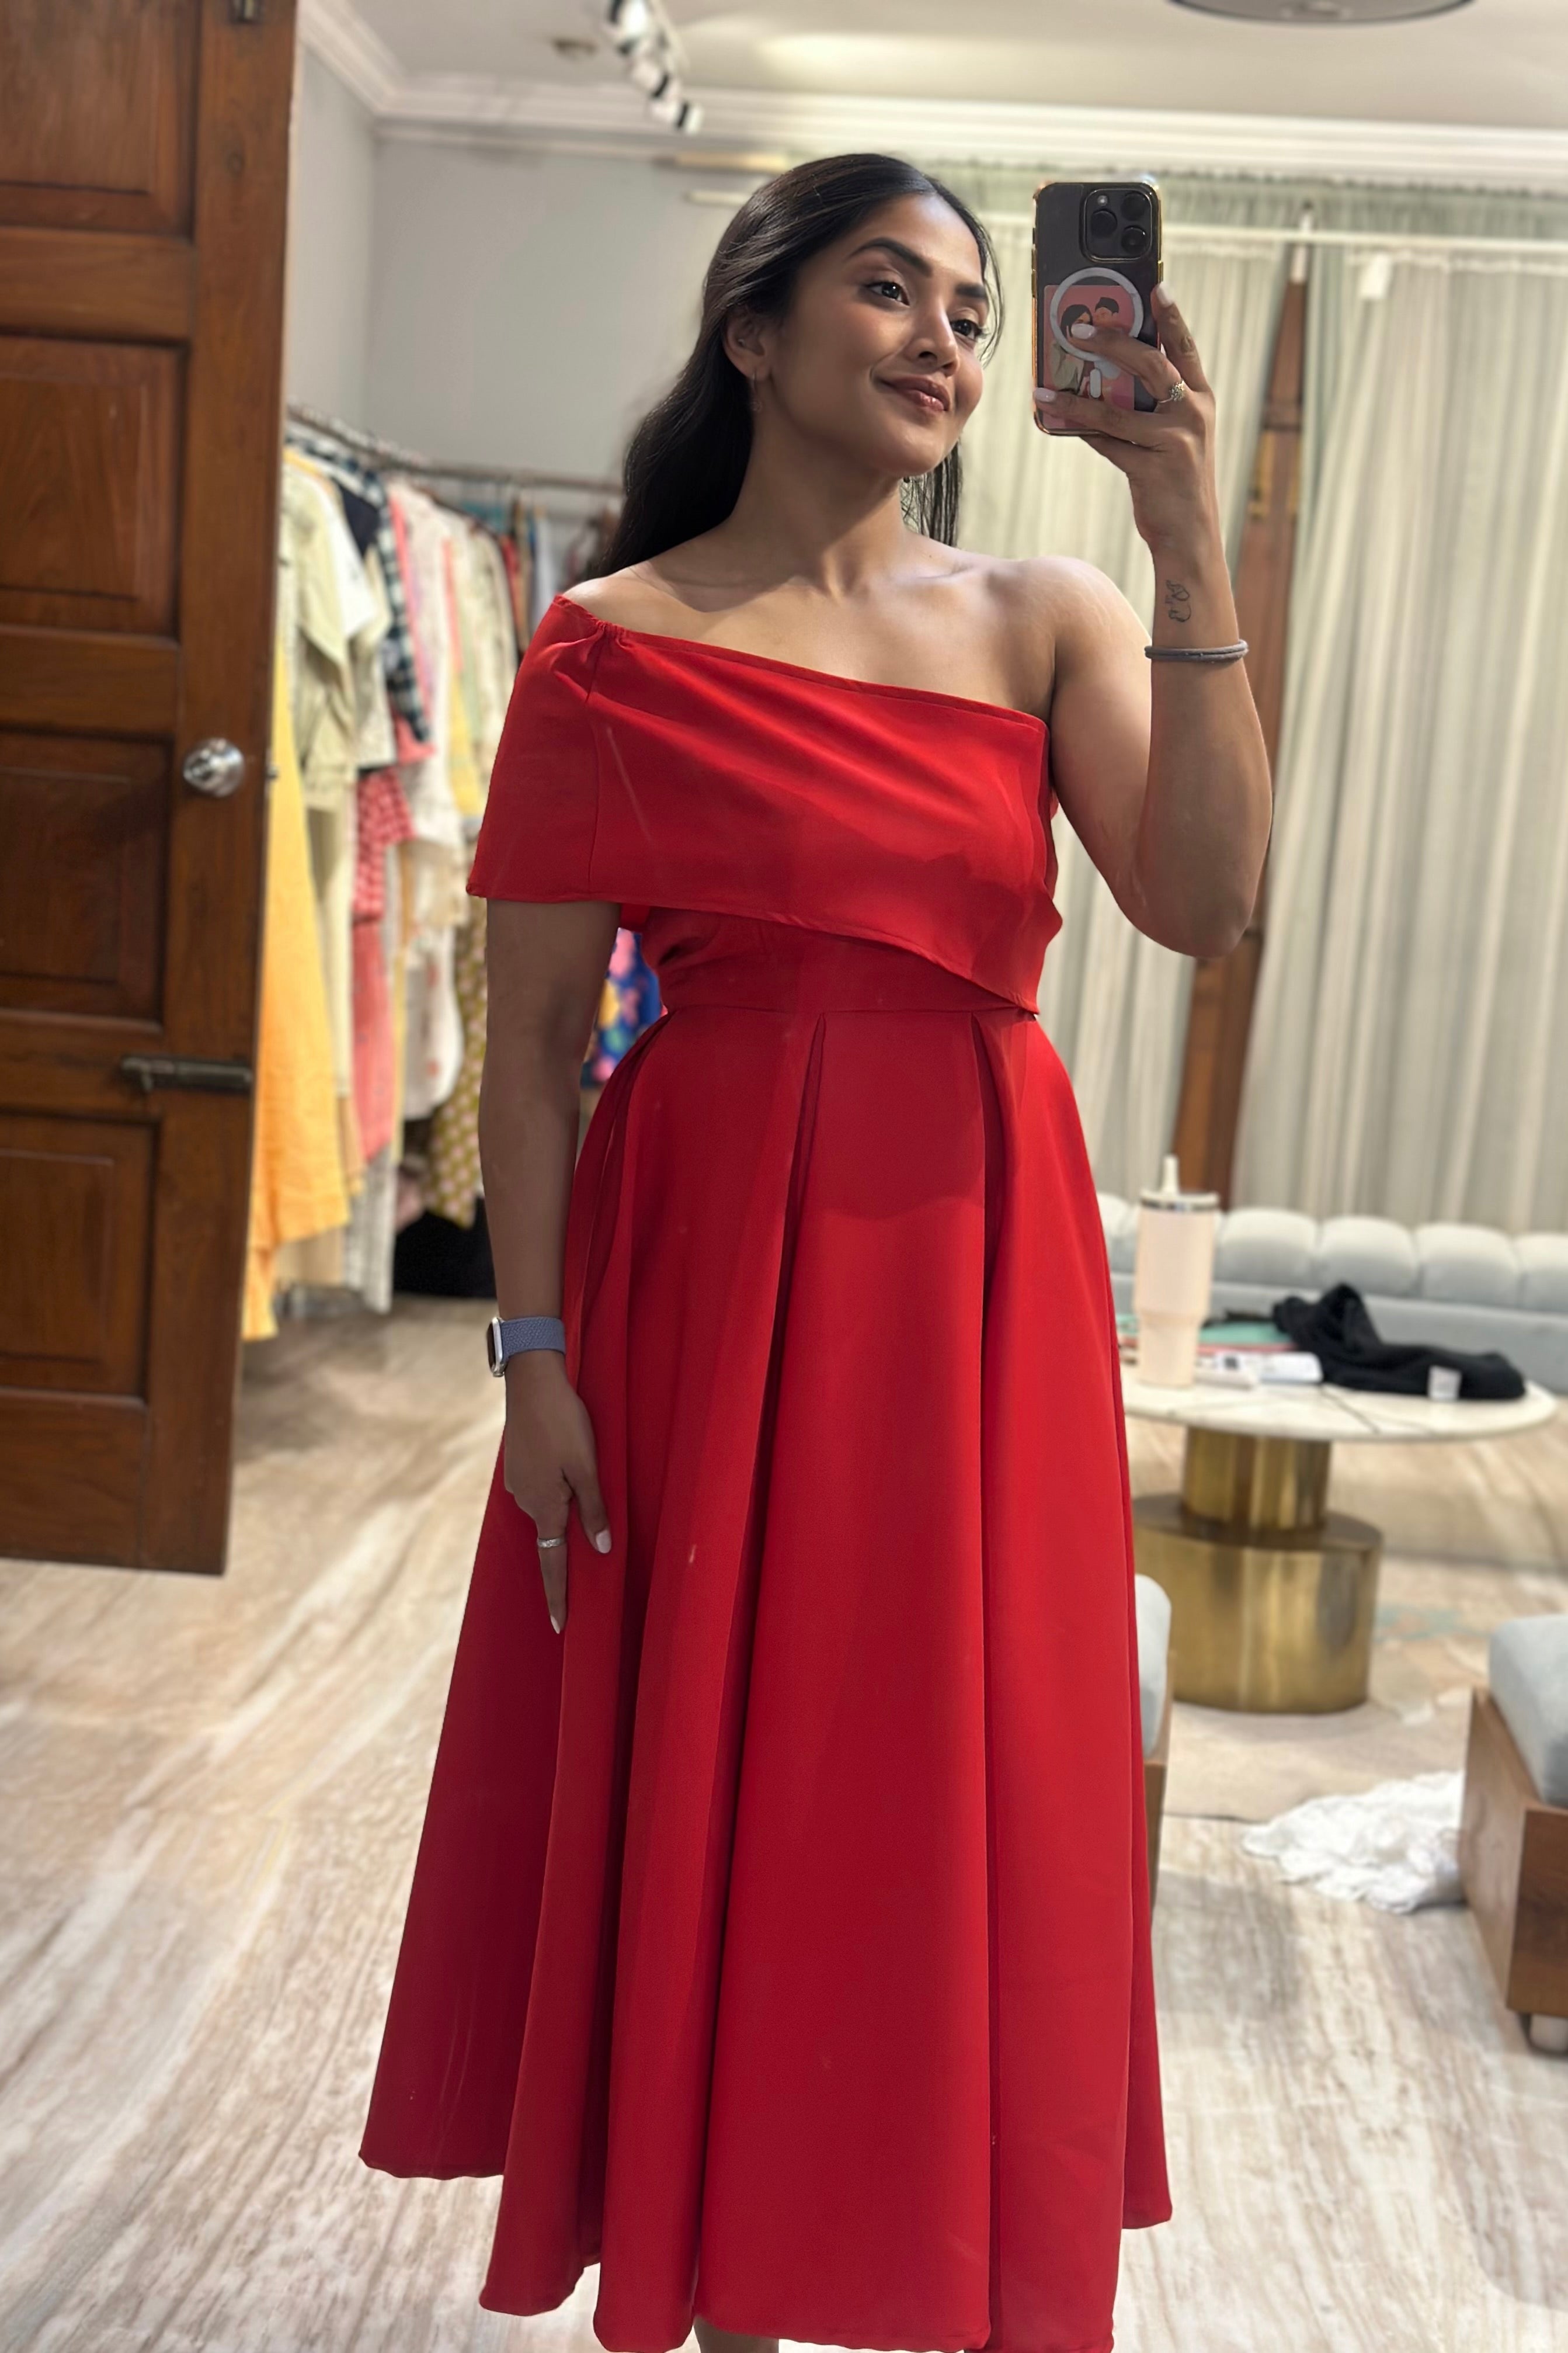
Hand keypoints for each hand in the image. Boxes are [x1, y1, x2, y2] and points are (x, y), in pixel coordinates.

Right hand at [502, 1350, 611, 1634]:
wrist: (531, 1381)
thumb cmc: (564, 1422)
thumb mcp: (587, 1466)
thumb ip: (593, 1509)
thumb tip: (600, 1548)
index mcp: (544, 1506)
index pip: (553, 1563)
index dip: (558, 1595)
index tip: (559, 1626)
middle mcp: (526, 1500)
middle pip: (552, 1534)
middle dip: (567, 1544)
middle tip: (590, 1542)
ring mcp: (519, 1483)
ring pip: (548, 1506)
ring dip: (564, 1504)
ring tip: (581, 1478)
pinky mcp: (519, 1466)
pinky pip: (541, 1488)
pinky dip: (556, 1487)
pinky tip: (566, 1465)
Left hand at [1032, 283, 1219, 553]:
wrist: (1191, 537)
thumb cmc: (1176, 483)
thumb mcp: (1174, 439)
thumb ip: (1151, 409)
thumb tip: (1101, 381)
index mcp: (1202, 401)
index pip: (1186, 349)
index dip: (1172, 317)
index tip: (1157, 286)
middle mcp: (1193, 415)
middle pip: (1152, 364)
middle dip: (1115, 341)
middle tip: (1081, 327)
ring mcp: (1175, 441)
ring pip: (1118, 407)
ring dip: (1077, 396)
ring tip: (1046, 386)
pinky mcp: (1153, 467)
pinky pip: (1108, 441)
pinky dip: (1080, 429)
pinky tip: (1054, 419)